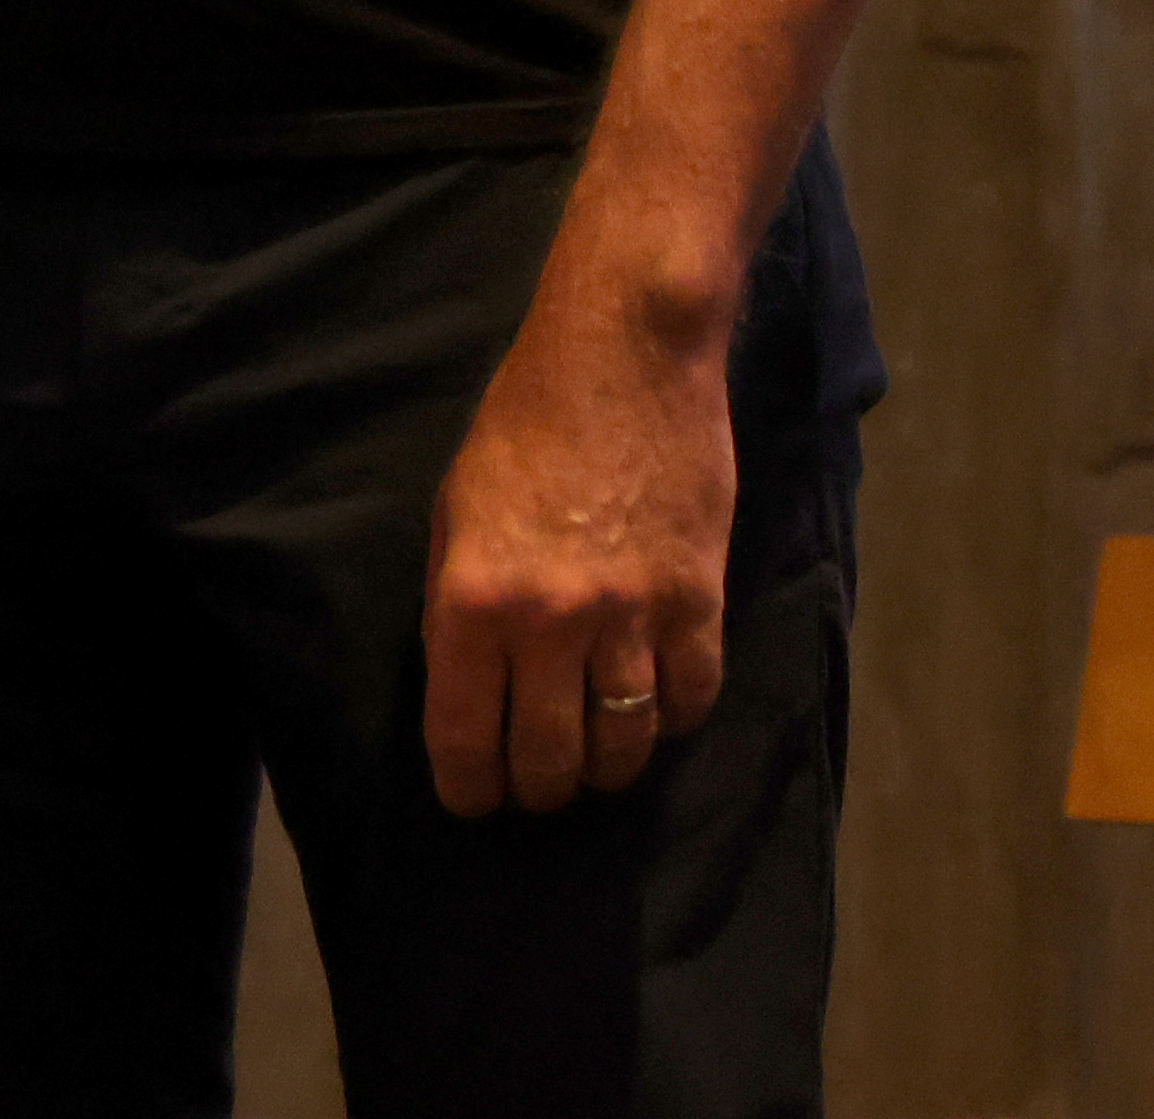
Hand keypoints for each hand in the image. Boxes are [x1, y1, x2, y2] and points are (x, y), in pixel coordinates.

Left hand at [418, 265, 732, 816]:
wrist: (623, 353)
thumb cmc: (523, 423)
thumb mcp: (455, 509)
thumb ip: (456, 604)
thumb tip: (467, 688)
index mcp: (472, 597)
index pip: (464, 737)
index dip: (468, 788)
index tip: (476, 800)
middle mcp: (548, 621)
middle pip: (547, 760)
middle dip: (538, 789)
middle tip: (540, 783)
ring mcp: (630, 614)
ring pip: (622, 746)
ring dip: (605, 768)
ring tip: (597, 759)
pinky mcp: (697, 598)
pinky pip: (690, 699)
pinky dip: (672, 717)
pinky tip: (656, 704)